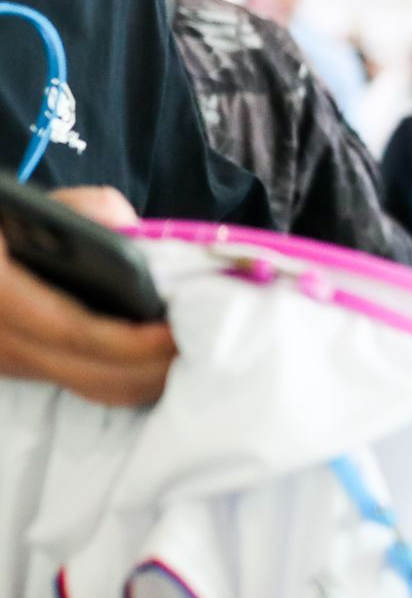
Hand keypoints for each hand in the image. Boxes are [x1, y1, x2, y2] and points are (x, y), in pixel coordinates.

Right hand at [0, 187, 175, 406]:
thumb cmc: (14, 227)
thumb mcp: (42, 208)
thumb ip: (87, 208)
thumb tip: (128, 226)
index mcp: (1, 294)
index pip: (74, 332)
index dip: (133, 341)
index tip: (178, 332)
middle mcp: (3, 340)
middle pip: (95, 375)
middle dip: (156, 366)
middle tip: (205, 344)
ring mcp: (13, 363)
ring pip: (96, 389)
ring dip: (149, 377)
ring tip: (194, 351)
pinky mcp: (29, 372)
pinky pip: (89, 386)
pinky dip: (132, 377)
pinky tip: (163, 357)